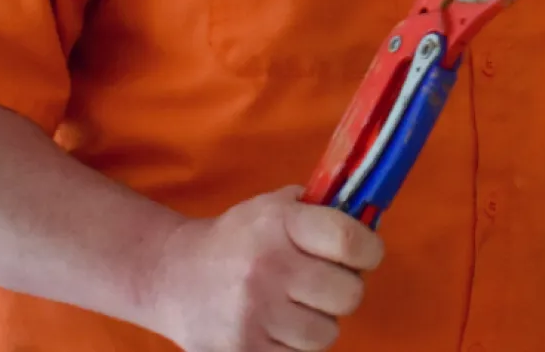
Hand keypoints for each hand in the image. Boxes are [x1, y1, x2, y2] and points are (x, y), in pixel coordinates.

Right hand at [143, 186, 383, 351]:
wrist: (174, 276)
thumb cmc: (238, 239)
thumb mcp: (272, 207)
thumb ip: (320, 209)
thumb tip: (370, 218)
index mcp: (278, 224)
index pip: (349, 240)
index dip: (369, 250)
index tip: (365, 254)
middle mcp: (267, 267)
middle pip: (348, 294)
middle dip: (343, 289)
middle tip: (324, 283)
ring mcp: (254, 313)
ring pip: (327, 333)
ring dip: (319, 322)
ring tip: (296, 306)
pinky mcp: (244, 350)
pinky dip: (295, 345)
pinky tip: (278, 326)